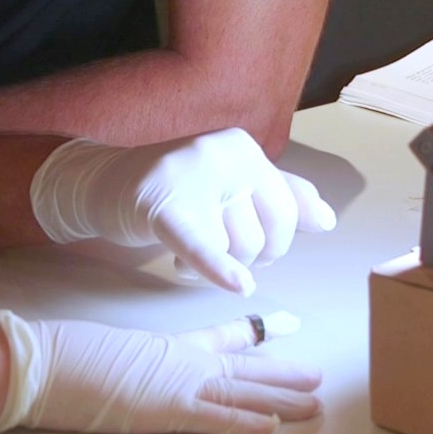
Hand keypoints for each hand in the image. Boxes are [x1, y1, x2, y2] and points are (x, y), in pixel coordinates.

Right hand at [0, 304, 321, 433]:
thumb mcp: (105, 350)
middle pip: (242, 365)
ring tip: (313, 403)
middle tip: (318, 376)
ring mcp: (175, 383)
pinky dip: (244, 421)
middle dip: (282, 372)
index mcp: (165, 345)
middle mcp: (179, 360)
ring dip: (280, 399)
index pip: (219, 337)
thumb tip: (125, 363)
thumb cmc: (61, 355)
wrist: (42, 361)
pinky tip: (271, 426)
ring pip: (241, 390)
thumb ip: (125, 358)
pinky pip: (215, 417)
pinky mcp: (166, 409)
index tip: (281, 326)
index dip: (254, 334)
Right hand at [28, 128, 336, 293]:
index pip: (288, 210)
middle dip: (246, 258)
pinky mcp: (159, 204)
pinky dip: (218, 266)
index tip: (256, 249)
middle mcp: (221, 153)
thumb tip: (328, 219)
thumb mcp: (231, 185)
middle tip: (217, 253)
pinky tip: (238, 285)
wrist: (105, 185)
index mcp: (243, 148)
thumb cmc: (175, 191)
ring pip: (234, 247)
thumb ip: (280, 196)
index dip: (276, 241)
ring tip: (188, 256)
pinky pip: (201, 241)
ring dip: (213, 268)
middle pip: (265, 235)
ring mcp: (189, 174)